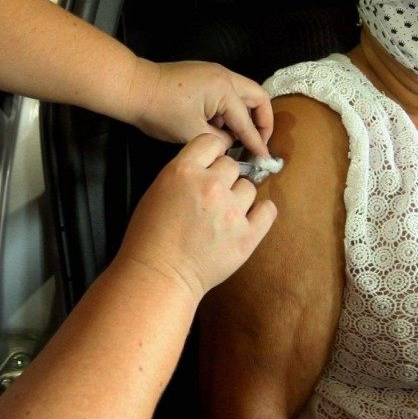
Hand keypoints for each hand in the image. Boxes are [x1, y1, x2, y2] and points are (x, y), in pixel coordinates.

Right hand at [115, 133, 276, 302]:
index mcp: (183, 171)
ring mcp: (231, 212)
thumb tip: (210, 166)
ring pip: (249, 187)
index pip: (212, 142)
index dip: (212, 153)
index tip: (211, 165)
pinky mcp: (247, 236)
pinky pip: (267, 210)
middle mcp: (210, 186)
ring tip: (223, 216)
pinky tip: (247, 220)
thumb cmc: (150, 236)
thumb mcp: (159, 190)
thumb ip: (185, 173)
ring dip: (239, 198)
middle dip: (223, 179)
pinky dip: (259, 213)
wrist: (159, 276)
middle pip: (232, 165)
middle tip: (212, 199)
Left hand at [127, 60, 273, 156]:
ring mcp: (214, 72)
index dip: (256, 143)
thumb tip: (230, 143)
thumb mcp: (192, 133)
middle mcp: (225, 76)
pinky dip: (231, 109)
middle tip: (259, 142)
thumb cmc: (160, 112)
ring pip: (244, 93)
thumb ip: (219, 140)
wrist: (133, 88)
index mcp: (224, 89)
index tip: (265, 159)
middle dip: (262, 121)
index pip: (247, 121)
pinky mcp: (204, 75)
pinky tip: (221, 126)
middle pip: (258, 97)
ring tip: (239, 137)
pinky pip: (228, 92)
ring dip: (246, 114)